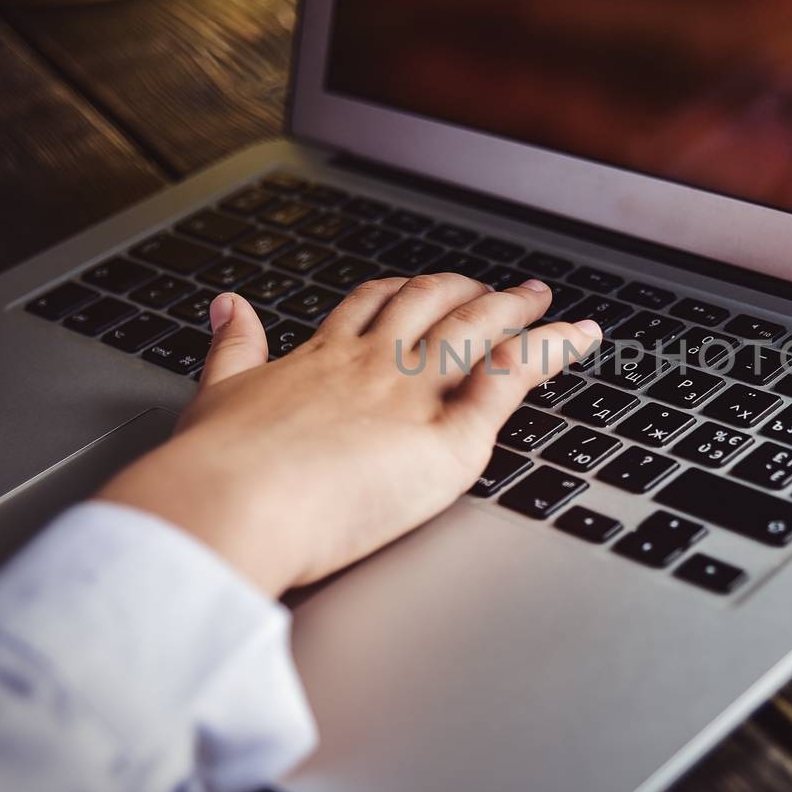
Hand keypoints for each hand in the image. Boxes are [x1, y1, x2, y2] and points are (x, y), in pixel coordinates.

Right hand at [97, 274, 600, 596]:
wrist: (229, 505)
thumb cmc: (216, 469)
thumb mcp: (217, 393)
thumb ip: (232, 347)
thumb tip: (226, 305)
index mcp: (321, 358)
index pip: (374, 307)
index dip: (409, 293)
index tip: (428, 286)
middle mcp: (374, 363)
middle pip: (434, 305)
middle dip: (473, 292)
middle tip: (506, 288)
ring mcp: (414, 392)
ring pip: (480, 329)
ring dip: (520, 309)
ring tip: (548, 302)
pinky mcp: (449, 436)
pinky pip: (513, 378)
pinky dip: (552, 353)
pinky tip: (576, 341)